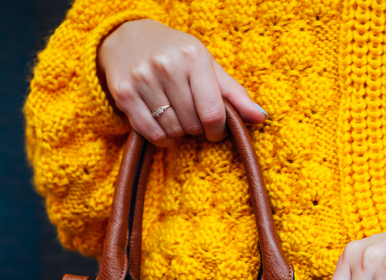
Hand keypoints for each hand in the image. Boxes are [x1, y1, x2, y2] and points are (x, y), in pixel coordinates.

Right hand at [98, 20, 265, 146]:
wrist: (128, 37)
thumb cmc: (176, 54)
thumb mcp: (207, 65)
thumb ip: (234, 93)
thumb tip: (261, 117)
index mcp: (193, 57)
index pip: (212, 112)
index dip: (218, 130)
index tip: (216, 131)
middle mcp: (166, 65)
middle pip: (192, 124)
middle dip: (197, 128)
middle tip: (193, 117)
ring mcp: (142, 79)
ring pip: (172, 130)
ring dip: (179, 133)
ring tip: (177, 117)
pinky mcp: (124, 93)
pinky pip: (150, 133)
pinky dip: (161, 138)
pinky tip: (164, 127)